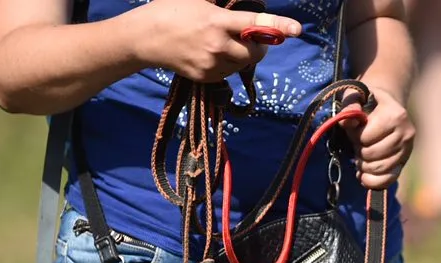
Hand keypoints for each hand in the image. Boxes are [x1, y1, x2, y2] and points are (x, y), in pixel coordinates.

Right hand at [133, 0, 301, 83]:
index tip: (297, 30)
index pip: (254, 23)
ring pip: (243, 63)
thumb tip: (247, 6)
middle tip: (250, 35)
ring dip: (243, 54)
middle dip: (258, 43)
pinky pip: (228, 73)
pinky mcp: (206, 77)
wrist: (144, 38)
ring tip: (224, 41)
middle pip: (255, 51)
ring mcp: (211, 64)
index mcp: (216, 20)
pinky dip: (228, 64)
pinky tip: (213, 52)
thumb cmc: (170, 9)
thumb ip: (225, 2)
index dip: (278, 26)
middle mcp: (217, 45)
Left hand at [343, 84, 413, 190]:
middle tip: (357, 143)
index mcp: (396, 115)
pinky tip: (363, 174)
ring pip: (379, 169)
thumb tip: (346, 122)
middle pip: (372, 154)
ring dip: (364, 166)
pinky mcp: (404, 164)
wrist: (388, 106)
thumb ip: (350, 104)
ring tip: (360, 155)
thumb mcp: (357, 94)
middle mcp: (406, 134)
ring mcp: (407, 151)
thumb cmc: (369, 101)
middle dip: (359, 151)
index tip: (354, 129)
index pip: (366, 137)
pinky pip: (388, 180)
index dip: (354, 135)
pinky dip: (372, 181)